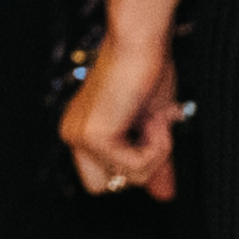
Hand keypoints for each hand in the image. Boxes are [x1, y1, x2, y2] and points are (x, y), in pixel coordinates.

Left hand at [59, 16, 180, 200]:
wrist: (141, 40)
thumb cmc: (147, 71)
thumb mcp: (153, 125)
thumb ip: (155, 162)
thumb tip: (165, 198)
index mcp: (81, 132)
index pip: (102, 180)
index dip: (133, 167)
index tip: (156, 138)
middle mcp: (73, 136)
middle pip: (105, 187)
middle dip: (139, 166)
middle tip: (153, 129)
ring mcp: (80, 137)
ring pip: (128, 178)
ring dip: (156, 152)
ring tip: (156, 117)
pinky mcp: (95, 136)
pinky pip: (136, 166)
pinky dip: (157, 147)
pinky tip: (156, 119)